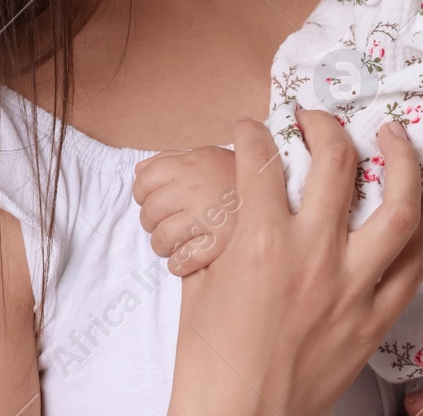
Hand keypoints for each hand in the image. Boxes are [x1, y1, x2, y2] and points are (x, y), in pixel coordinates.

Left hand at [133, 144, 238, 274]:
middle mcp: (196, 187)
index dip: (145, 194)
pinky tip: (195, 255)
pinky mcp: (217, 246)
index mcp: (193, 163)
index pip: (144, 181)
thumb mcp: (209, 157)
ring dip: (166, 246)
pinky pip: (179, 262)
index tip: (160, 201)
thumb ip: (173, 160)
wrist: (283, 199)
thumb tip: (139, 172)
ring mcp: (206, 217)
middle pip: (149, 213)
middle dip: (155, 223)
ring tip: (185, 240)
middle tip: (175, 223)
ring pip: (161, 240)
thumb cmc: (240, 181)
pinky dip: (181, 263)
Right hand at [166, 110, 422, 415]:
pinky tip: (416, 210)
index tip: (251, 128)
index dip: (252, 133)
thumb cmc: (209, 364)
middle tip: (317, 119)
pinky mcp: (374, 321)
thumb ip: (224, 234)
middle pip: (338, 164)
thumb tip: (234, 203)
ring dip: (402, 161)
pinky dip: (421, 230)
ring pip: (400, 208)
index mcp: (261, 244)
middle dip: (327, 126)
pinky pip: (415, 265)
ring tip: (393, 137)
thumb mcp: (201, 285)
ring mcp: (352, 289)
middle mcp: (314, 258)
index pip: (262, 162)